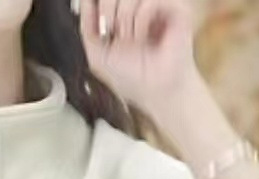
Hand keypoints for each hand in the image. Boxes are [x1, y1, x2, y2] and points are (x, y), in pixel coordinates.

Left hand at [75, 0, 198, 114]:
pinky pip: (149, 0)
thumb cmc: (132, 78)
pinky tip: (144, 37)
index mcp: (119, 16)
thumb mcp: (98, 56)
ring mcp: (155, 6)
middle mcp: (136, 8)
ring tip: (132, 40)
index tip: (99, 22)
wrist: (156, 91)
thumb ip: (87, 27)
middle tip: (114, 33)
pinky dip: (141, 19)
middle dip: (108, 12)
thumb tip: (85, 1)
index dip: (98, 5)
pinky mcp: (173, 8)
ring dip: (125, 19)